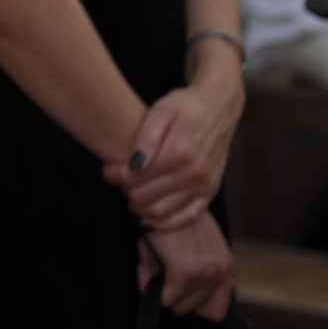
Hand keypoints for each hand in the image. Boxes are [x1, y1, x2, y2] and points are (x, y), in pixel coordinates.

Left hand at [106, 71, 242, 232]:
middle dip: (125, 191)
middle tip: (119, 180)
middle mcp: (194, 172)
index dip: (115, 176)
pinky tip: (148, 215)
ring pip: (161, 212)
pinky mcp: (210, 192)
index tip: (108, 170)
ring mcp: (204, 185)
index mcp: (180, 151)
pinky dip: (163, 222)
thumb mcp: (163, 110)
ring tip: (132, 192)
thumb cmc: (186, 106)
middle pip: (144, 198)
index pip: (135, 177)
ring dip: (139, 207)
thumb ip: (147, 137)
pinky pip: (185, 218)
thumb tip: (134, 165)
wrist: (219, 107)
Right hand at [139, 214, 234, 321]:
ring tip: (154, 263)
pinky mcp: (186, 272)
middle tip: (160, 271)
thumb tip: (165, 295)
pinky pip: (165, 299)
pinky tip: (146, 266)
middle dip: (175, 295)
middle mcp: (222, 270)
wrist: (159, 196)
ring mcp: (206, 272)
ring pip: (179, 306)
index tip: (178, 285)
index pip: (217, 309)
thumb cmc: (171, 216)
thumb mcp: (188, 246)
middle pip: (196, 311)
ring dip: (162, 289)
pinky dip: (150, 287)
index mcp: (226, 264)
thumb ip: (189, 276)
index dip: (193, 302)